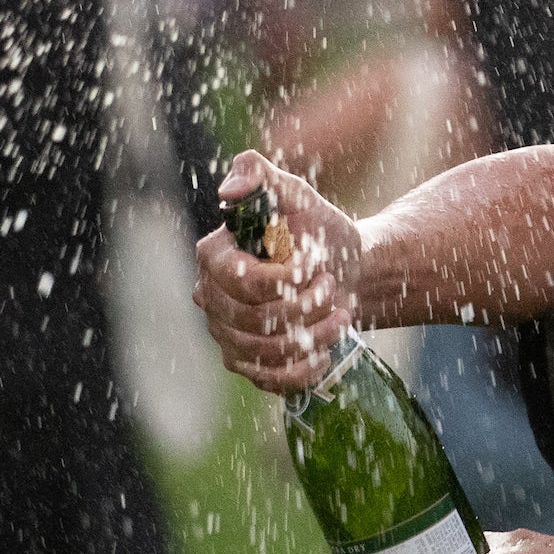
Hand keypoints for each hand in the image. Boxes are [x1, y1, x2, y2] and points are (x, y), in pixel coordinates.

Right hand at [191, 150, 362, 392]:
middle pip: (254, 320)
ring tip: (339, 314)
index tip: (314, 264)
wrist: (344, 271)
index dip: (284, 279)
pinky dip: (301, 370)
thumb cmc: (317, 230)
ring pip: (264, 351)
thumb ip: (258, 173)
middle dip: (304, 305)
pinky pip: (267, 379)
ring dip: (311, 336)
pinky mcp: (245, 363)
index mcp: (213, 256)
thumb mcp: (296, 194)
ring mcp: (224, 334)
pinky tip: (324, 352)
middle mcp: (209, 297)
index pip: (243, 282)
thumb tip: (228, 192)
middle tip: (329, 285)